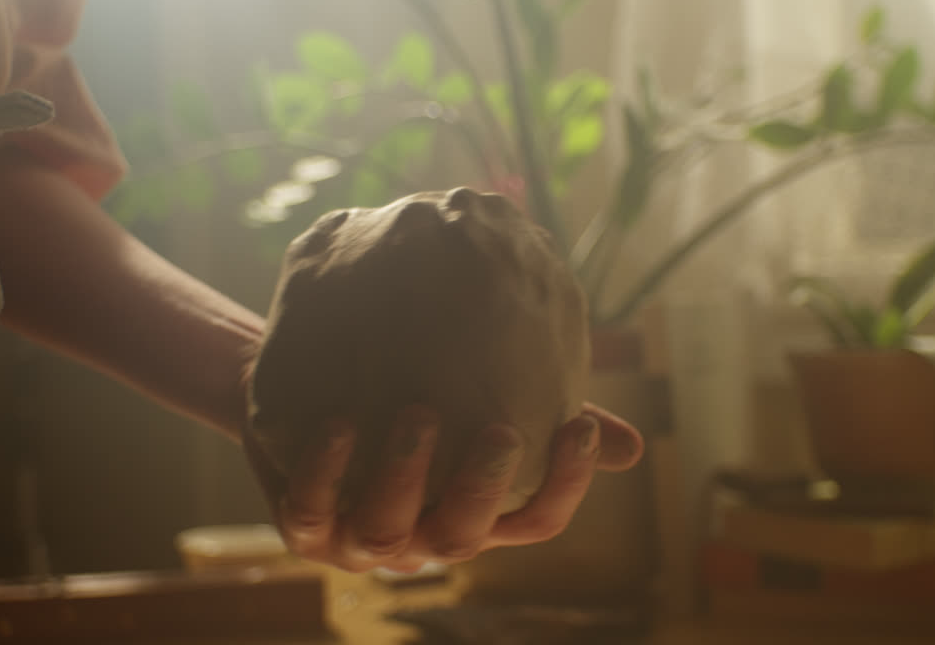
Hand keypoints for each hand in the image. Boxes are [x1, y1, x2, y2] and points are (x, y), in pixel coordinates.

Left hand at [243, 403, 643, 572]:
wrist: (310, 394)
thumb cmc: (410, 397)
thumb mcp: (478, 402)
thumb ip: (539, 413)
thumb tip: (630, 445)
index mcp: (473, 514)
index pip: (533, 522)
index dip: (563, 486)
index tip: (577, 427)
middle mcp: (422, 537)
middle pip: (463, 539)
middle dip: (481, 487)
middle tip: (499, 430)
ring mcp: (361, 538)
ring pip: (387, 532)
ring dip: (404, 476)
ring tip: (419, 413)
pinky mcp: (304, 524)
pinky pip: (309, 511)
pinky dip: (325, 471)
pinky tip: (340, 421)